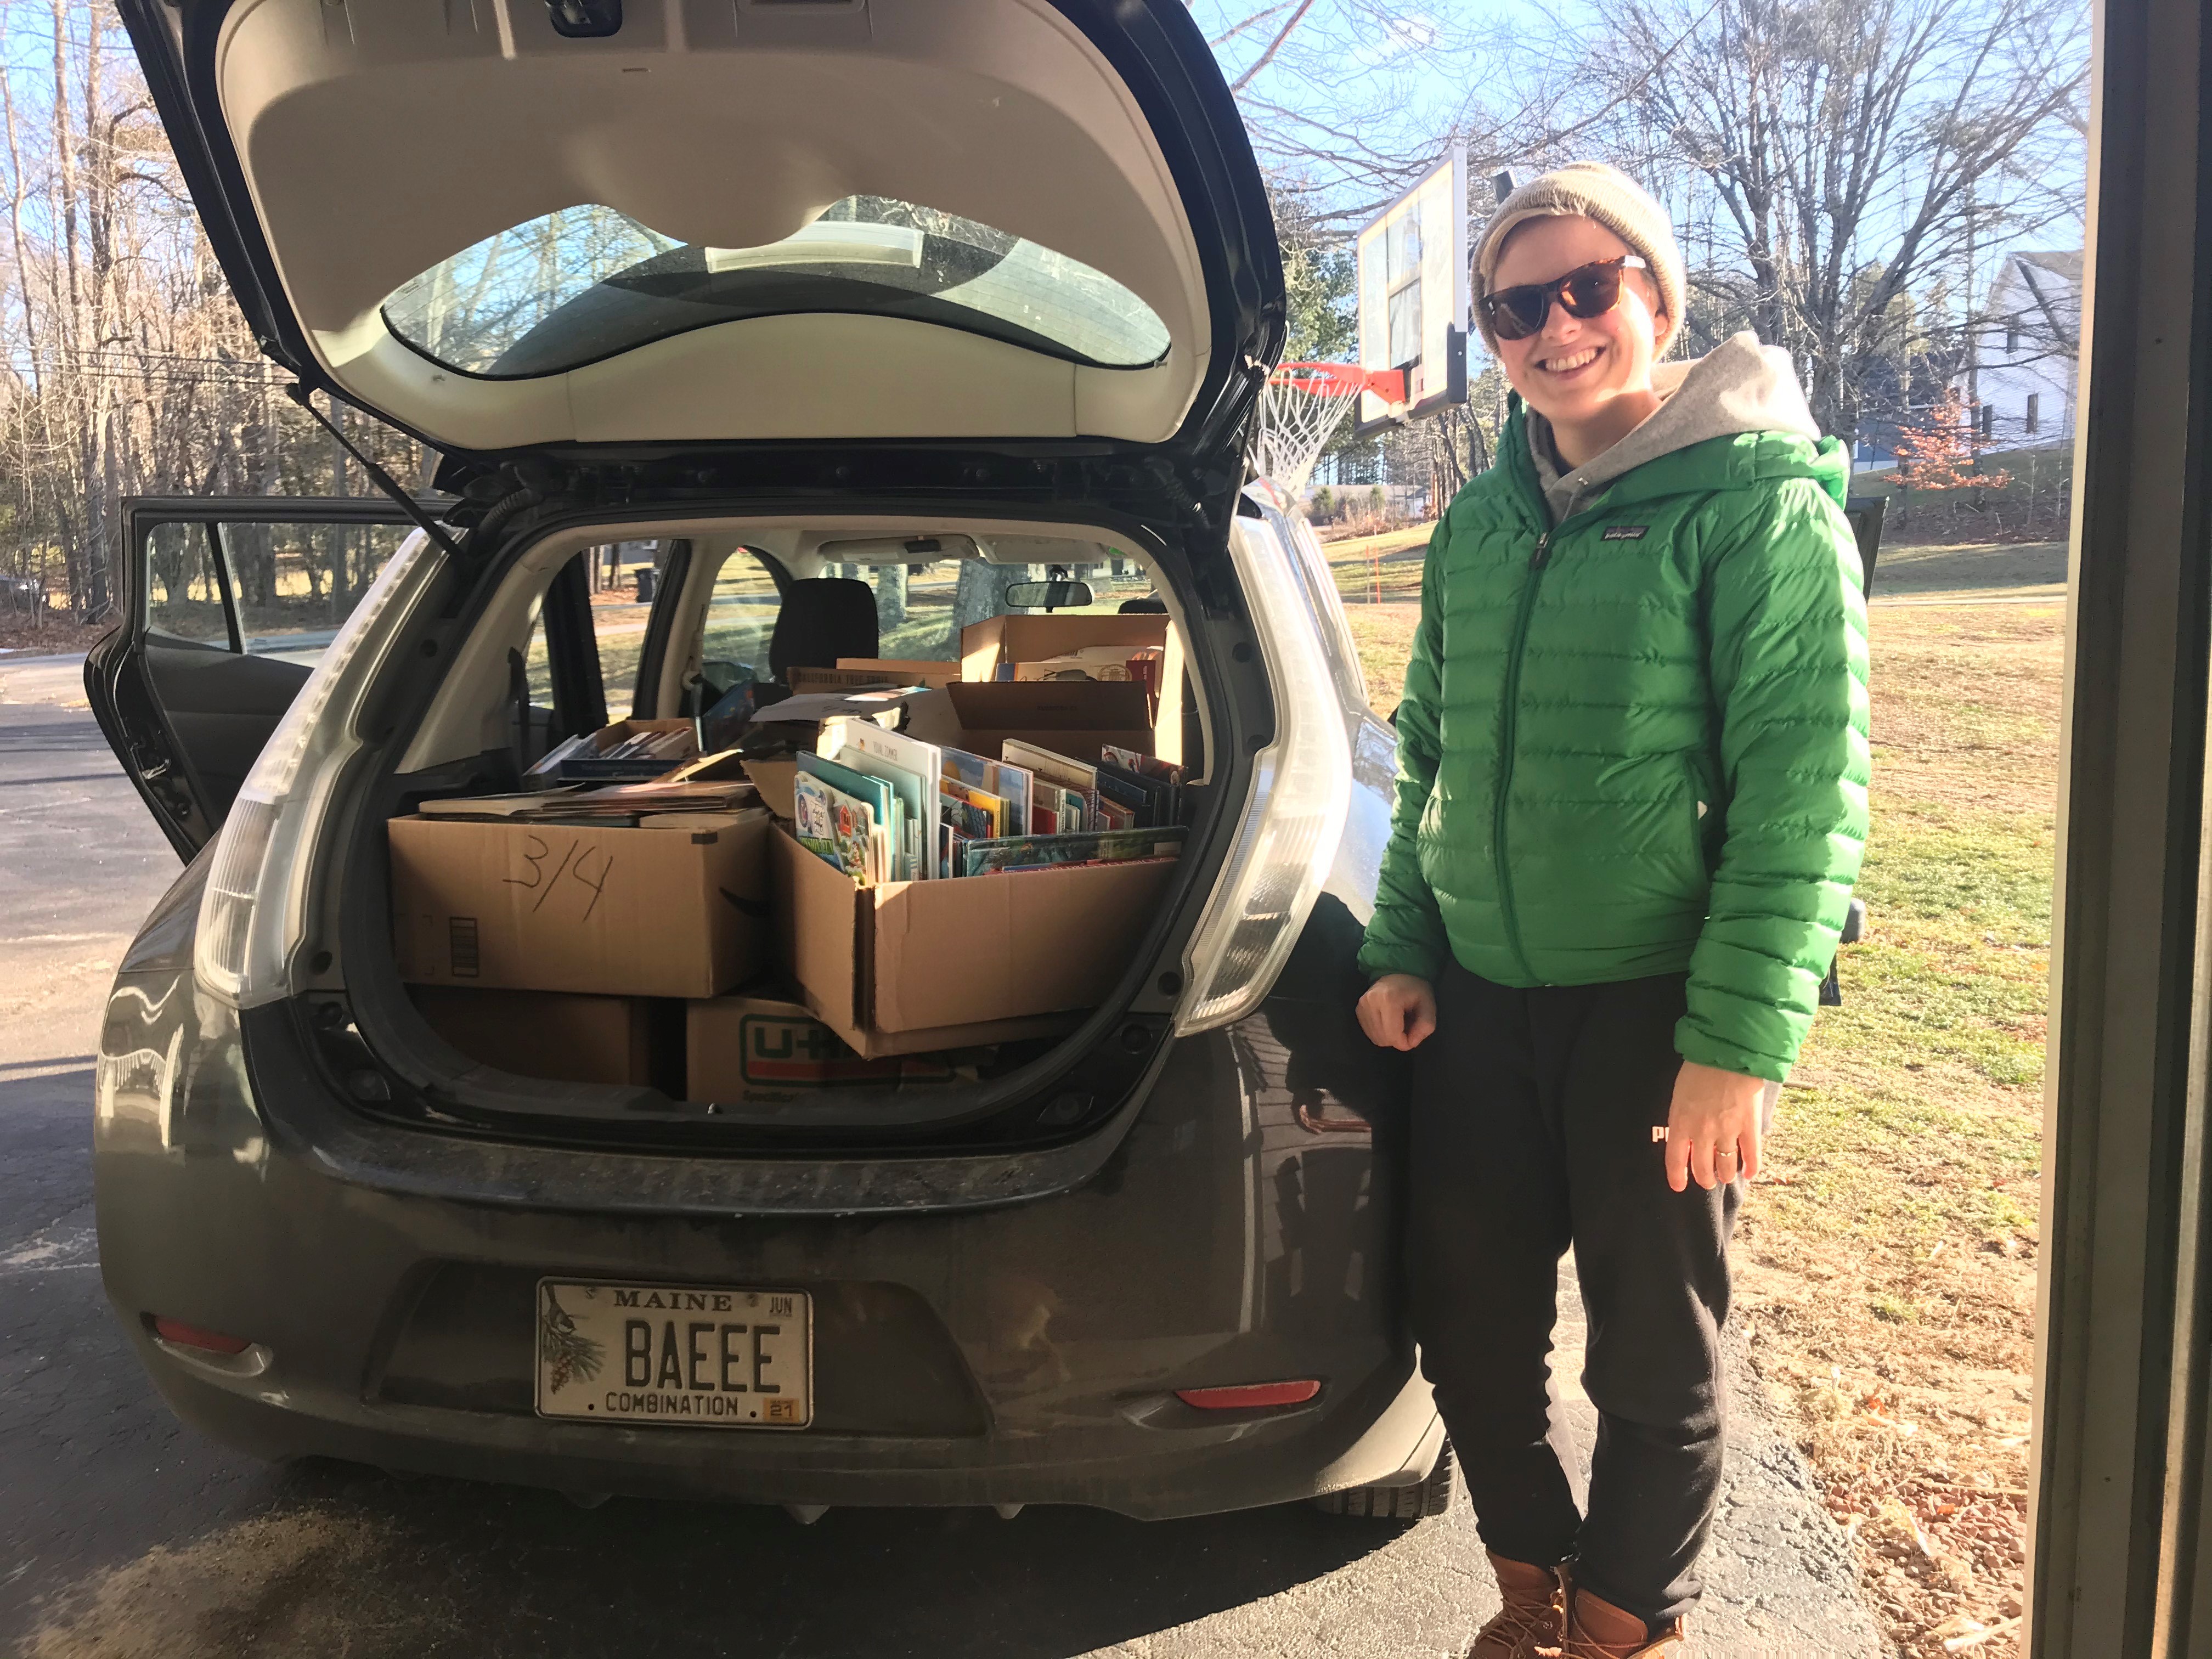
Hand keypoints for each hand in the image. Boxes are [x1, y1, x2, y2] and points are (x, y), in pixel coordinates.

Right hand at [1357, 974, 1436, 1050]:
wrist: (1399, 973)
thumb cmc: (1416, 989)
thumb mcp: (1429, 1005)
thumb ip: (1425, 1026)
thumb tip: (1411, 1043)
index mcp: (1389, 999)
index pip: (1393, 1036)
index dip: (1406, 1043)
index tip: (1414, 1035)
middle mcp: (1371, 1002)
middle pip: (1384, 1039)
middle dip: (1398, 1040)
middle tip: (1408, 1029)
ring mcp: (1362, 1006)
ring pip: (1376, 1038)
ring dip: (1389, 1037)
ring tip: (1399, 1024)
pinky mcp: (1358, 1010)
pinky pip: (1370, 1033)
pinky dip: (1381, 1033)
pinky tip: (1389, 1022)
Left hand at [1663, 1061, 1764, 1190]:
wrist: (1728, 1053)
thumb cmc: (1699, 1067)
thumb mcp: (1679, 1093)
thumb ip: (1681, 1116)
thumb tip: (1685, 1134)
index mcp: (1681, 1122)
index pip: (1675, 1159)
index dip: (1677, 1177)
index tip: (1679, 1186)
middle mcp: (1703, 1132)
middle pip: (1703, 1168)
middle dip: (1704, 1178)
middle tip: (1706, 1180)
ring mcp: (1728, 1131)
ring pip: (1726, 1166)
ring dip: (1725, 1175)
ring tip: (1725, 1176)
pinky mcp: (1750, 1126)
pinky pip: (1752, 1155)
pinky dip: (1752, 1168)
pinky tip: (1749, 1174)